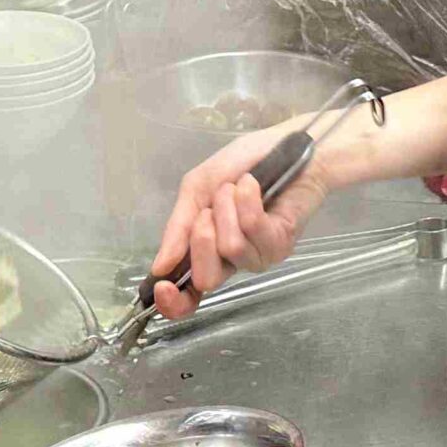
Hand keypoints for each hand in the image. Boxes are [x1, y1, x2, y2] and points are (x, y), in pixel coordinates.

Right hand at [146, 124, 331, 322]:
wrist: (285, 145)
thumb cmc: (242, 165)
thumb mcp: (197, 188)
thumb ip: (178, 227)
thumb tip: (160, 267)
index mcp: (207, 252)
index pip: (189, 296)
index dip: (174, 302)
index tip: (162, 287)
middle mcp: (233, 262)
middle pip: (206, 278)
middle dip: (200, 237)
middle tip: (210, 208)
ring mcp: (259, 256)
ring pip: (230, 247)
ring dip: (226, 208)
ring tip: (237, 187)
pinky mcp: (281, 243)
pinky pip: (252, 227)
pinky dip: (246, 199)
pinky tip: (253, 185)